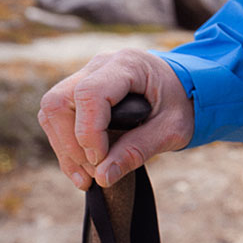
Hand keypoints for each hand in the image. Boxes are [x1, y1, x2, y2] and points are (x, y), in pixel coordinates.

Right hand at [38, 49, 193, 189]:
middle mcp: (101, 65)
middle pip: (59, 101)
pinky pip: (59, 117)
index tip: (100, 161)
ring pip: (52, 110)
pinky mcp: (80, 91)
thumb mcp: (173, 129)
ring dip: (65, 148)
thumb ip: (139, 150)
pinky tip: (83, 169)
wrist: (190, 86)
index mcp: (128, 64)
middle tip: (92, 175)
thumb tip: (102, 177)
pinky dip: (66, 145)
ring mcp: (87, 75)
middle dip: (70, 144)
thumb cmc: (184, 103)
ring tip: (88, 177)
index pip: (89, 94)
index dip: (88, 132)